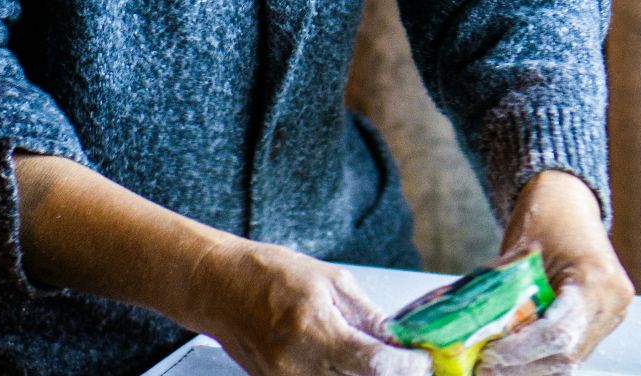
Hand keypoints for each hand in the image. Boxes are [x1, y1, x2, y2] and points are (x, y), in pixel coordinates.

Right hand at [188, 236, 432, 375]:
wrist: (219, 287)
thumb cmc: (268, 274)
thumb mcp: (330, 279)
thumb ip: (366, 314)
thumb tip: (397, 338)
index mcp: (314, 329)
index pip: (375, 365)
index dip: (407, 367)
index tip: (421, 360)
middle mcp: (298, 364)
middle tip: (406, 364)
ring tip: (375, 362)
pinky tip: (347, 366)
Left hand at [478, 171, 633, 375]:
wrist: (570, 201)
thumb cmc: (545, 217)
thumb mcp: (519, 253)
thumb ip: (501, 295)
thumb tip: (467, 335)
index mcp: (595, 278)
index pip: (559, 332)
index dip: (521, 350)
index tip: (489, 354)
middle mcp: (613, 302)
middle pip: (566, 354)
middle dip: (522, 366)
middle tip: (483, 367)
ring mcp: (613, 314)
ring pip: (570, 360)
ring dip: (530, 367)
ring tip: (494, 366)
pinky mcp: (605, 321)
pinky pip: (573, 350)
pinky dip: (542, 357)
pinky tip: (514, 358)